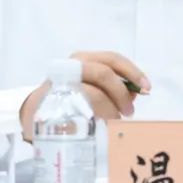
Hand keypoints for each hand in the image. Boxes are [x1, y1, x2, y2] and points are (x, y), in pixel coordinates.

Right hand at [19, 51, 149, 140]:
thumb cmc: (71, 96)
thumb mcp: (92, 85)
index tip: (146, 87)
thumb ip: (113, 86)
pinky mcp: (55, 102)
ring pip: (94, 94)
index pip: (112, 60)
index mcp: (84, 58)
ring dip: (110, 110)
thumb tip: (136, 92)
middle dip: (121, 93)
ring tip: (113, 121)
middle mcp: (72, 66)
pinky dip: (96, 119)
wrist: (36, 109)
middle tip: (129, 112)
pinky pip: (82, 111)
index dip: (132, 72)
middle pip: (104, 74)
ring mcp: (62, 83)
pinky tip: (99, 125)